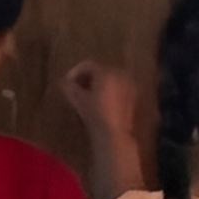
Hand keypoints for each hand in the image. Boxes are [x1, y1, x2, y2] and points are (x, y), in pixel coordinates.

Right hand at [62, 59, 149, 184]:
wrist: (113, 133)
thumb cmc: (94, 113)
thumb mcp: (77, 99)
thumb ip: (69, 87)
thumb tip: (66, 83)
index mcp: (105, 72)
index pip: (87, 65)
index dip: (74, 72)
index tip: (66, 83)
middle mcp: (119, 74)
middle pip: (99, 70)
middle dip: (86, 78)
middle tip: (76, 88)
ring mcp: (128, 85)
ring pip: (109, 79)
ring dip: (97, 84)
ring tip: (87, 96)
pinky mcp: (132, 96)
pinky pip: (117, 87)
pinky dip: (107, 90)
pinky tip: (100, 102)